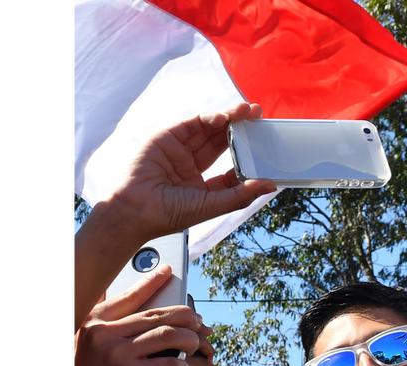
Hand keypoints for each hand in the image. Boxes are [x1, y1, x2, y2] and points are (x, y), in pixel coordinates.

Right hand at [75, 271, 205, 365]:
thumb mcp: (89, 341)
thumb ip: (105, 319)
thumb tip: (118, 289)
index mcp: (96, 320)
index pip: (131, 296)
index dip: (152, 282)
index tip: (168, 271)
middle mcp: (106, 332)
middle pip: (157, 315)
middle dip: (184, 316)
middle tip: (197, 322)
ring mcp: (118, 353)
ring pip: (168, 335)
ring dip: (189, 338)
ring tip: (194, 343)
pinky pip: (168, 363)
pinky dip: (182, 365)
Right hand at [104, 102, 276, 243]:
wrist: (135, 208)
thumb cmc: (169, 213)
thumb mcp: (212, 205)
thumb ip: (241, 194)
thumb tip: (270, 185)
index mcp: (202, 186)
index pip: (230, 169)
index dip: (247, 158)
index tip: (266, 148)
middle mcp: (191, 167)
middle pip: (221, 144)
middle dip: (241, 130)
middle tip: (259, 117)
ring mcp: (179, 151)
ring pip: (208, 131)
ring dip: (228, 119)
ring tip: (247, 110)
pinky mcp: (167, 138)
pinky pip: (191, 125)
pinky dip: (208, 119)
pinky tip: (223, 117)